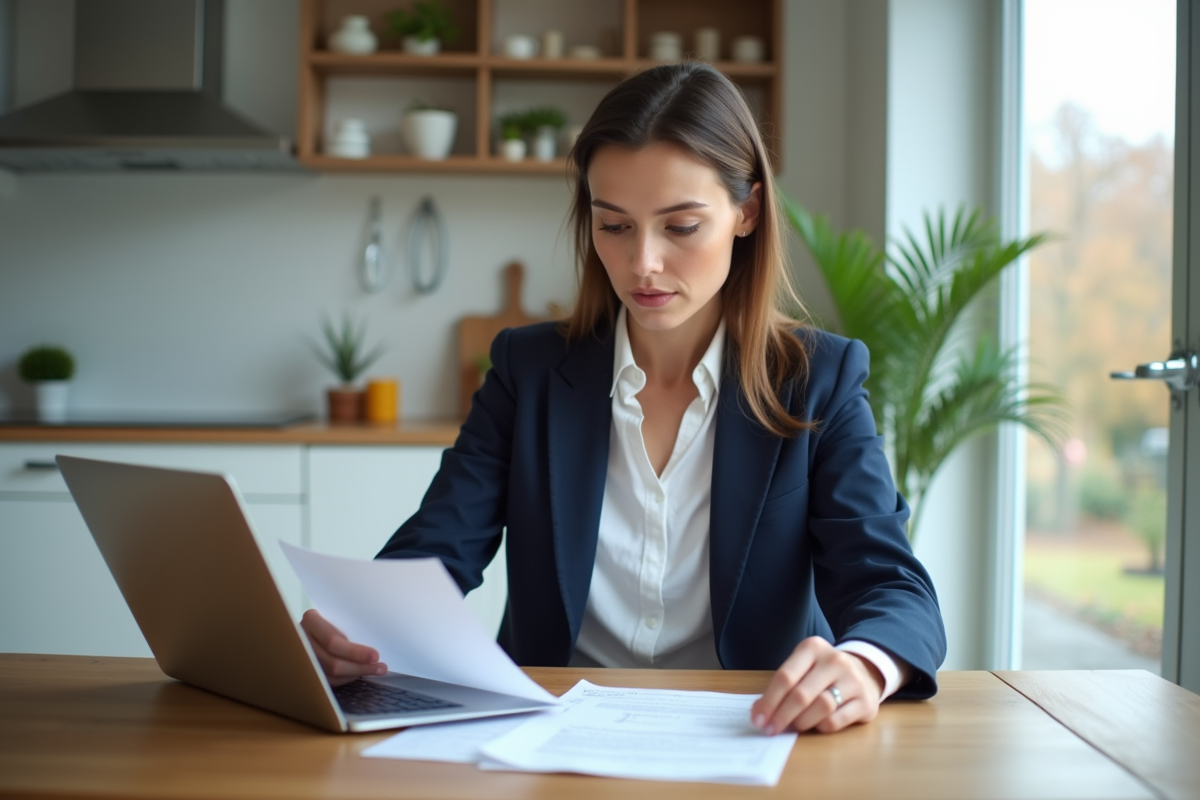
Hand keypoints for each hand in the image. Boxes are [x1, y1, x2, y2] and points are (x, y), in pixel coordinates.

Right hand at [300, 608, 386, 686]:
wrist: (314, 622)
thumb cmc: (334, 614)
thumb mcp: (338, 612)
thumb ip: (349, 624)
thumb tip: (376, 639)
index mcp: (311, 620)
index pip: (332, 641)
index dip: (355, 652)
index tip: (375, 655)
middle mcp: (303, 640)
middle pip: (332, 662)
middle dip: (359, 666)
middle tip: (380, 667)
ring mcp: (303, 657)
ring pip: (331, 674)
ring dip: (356, 674)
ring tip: (376, 670)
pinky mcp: (308, 669)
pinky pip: (329, 680)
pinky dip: (347, 678)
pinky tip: (361, 673)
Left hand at [750, 636, 884, 734]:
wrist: (865, 672)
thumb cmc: (824, 673)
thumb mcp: (803, 667)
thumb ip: (783, 685)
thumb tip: (759, 712)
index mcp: (813, 648)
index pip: (785, 676)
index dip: (769, 700)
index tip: (757, 719)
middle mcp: (835, 660)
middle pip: (801, 694)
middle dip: (781, 715)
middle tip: (770, 729)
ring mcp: (853, 680)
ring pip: (821, 707)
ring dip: (801, 722)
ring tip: (794, 727)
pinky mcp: (866, 701)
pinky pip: (837, 720)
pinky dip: (821, 727)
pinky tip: (816, 726)